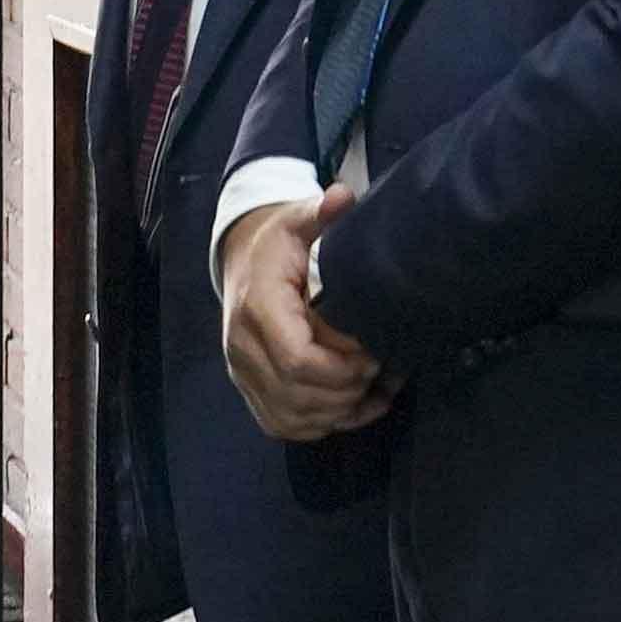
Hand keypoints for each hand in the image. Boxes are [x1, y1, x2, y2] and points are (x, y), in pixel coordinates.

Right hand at [219, 185, 390, 440]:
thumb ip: (322, 213)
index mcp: (256, 308)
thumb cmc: (278, 244)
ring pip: (293, 418)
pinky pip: (285, 426)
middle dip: (347, 391)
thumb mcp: (297, 221)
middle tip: (379, 370)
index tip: (373, 354)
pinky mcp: (251, 391)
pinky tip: (355, 406)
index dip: (342, 369)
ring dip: (340, 413)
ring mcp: (242, 374)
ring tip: (375, 390)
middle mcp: (241, 348)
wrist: (241, 260)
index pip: (298, 360)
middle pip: (298, 396)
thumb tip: (342, 195)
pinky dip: (323, 424)